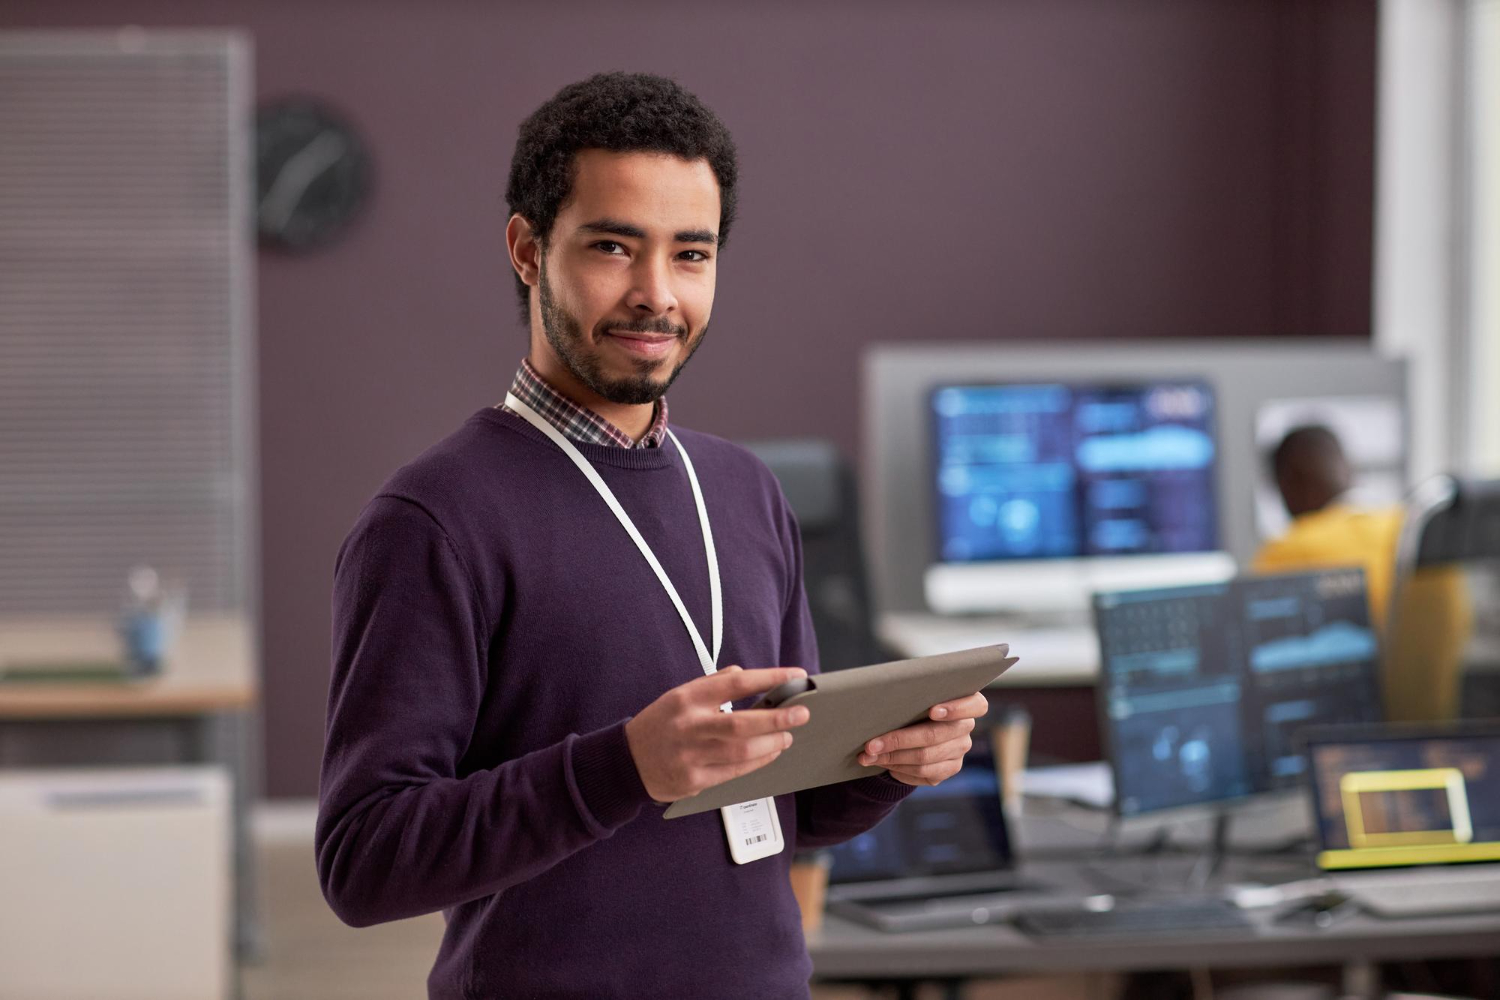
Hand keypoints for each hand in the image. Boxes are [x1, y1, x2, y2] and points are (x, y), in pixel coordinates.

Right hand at [624, 666, 811, 802]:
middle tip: (801, 714)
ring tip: (787, 736)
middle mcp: (689, 725)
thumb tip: (745, 674)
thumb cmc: (660, 723)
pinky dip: (757, 762)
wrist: (628, 760)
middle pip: (742, 723)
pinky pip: (734, 772)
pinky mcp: (694, 780)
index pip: (736, 683)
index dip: (770, 678)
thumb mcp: (680, 694)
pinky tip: (770, 754)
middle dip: (778, 718)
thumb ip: (713, 684)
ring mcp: (691, 755)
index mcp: (687, 697)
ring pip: (742, 751)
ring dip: (771, 743)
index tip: (795, 675)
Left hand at [857, 692, 988, 785]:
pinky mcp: (950, 769)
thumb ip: (909, 697)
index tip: (932, 711)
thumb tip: (877, 703)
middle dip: (898, 740)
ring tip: (868, 756)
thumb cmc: (911, 703)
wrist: (913, 728)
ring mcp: (960, 750)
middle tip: (870, 744)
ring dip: (892, 758)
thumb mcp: (913, 696)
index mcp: (967, 702)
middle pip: (935, 736)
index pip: (976, 705)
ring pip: (925, 758)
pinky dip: (900, 769)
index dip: (955, 709)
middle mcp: (966, 727)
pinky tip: (883, 764)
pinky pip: (924, 773)